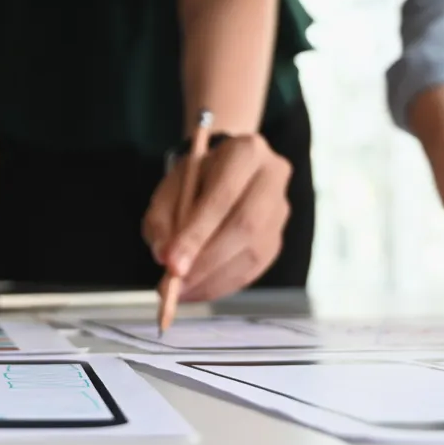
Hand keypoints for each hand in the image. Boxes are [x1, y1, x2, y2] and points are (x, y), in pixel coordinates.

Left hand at [142, 135, 291, 302]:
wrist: (228, 169)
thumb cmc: (198, 176)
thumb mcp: (173, 183)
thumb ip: (162, 215)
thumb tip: (163, 254)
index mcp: (246, 152)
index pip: (223, 197)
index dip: (197, 234)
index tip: (171, 264)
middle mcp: (273, 178)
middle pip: (245, 226)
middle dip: (206, 261)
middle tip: (175, 284)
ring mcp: (280, 211)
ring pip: (252, 253)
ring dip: (213, 279)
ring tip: (181, 292)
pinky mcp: (277, 238)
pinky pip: (254, 269)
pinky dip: (223, 284)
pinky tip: (198, 290)